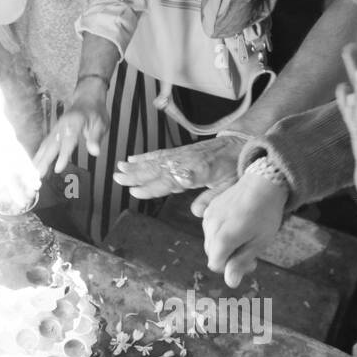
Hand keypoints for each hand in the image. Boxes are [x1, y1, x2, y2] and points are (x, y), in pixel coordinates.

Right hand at [34, 79, 108, 175]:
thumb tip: (95, 152)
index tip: (58, 169)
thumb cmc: (95, 113)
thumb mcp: (101, 124)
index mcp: (75, 122)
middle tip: (37, 175)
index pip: (68, 140)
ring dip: (38, 159)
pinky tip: (35, 165)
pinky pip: (45, 145)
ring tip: (33, 173)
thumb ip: (96, 137)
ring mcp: (56, 128)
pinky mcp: (54, 132)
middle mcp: (62, 125)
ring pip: (46, 145)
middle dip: (44, 160)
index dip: (62, 155)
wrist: (86, 99)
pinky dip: (39, 155)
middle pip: (52, 144)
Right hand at [113, 136, 240, 205]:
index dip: (153, 188)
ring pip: (155, 161)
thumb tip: (197, 213)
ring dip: (136, 166)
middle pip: (158, 169)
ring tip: (118, 169)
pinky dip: (145, 156)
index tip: (135, 191)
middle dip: (136, 175)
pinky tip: (132, 159)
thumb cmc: (236, 166)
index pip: (171, 181)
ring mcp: (182, 155)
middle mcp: (186, 161)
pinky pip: (160, 154)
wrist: (240, 142)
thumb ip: (212, 198)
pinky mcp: (180, 151)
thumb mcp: (229, 186)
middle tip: (117, 178)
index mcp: (198, 171)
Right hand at [202, 171, 286, 287]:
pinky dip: (221, 231)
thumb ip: (240, 262)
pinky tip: (236, 223)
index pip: (216, 265)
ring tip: (245, 235)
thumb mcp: (258, 243)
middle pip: (212, 253)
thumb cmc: (265, 216)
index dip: (231, 268)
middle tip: (251, 249)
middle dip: (228, 256)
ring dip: (224, 244)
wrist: (262, 183)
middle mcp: (209, 228)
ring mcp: (207, 217)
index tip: (250, 261)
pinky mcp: (209, 208)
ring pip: (210, 241)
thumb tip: (230, 283)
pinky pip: (210, 227)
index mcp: (222, 240)